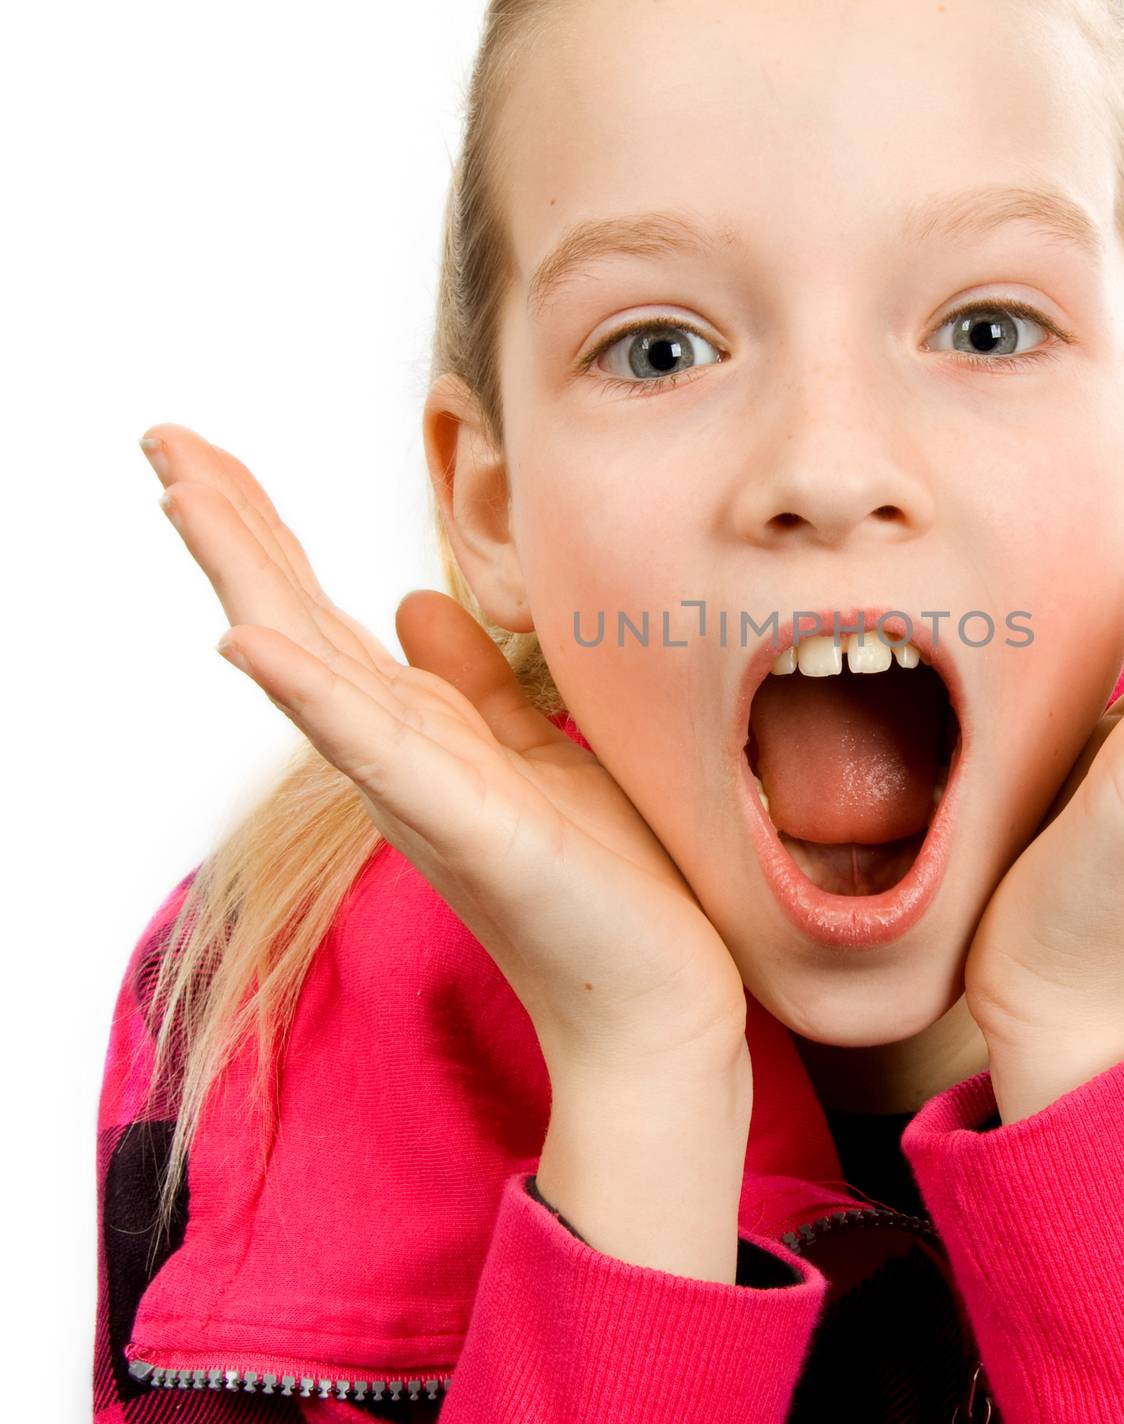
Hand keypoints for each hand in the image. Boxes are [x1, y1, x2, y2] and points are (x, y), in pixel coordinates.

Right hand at [138, 423, 750, 1080]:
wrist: (651, 993)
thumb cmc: (599, 877)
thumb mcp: (531, 749)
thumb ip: (471, 682)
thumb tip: (412, 602)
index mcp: (416, 732)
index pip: (323, 615)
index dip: (267, 534)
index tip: (207, 455)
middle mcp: (399, 756)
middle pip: (296, 624)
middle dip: (233, 530)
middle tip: (161, 440)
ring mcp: (424, 791)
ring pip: (315, 667)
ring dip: (247, 577)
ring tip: (181, 494)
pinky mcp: (471, 826)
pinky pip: (377, 748)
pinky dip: (309, 692)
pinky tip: (245, 638)